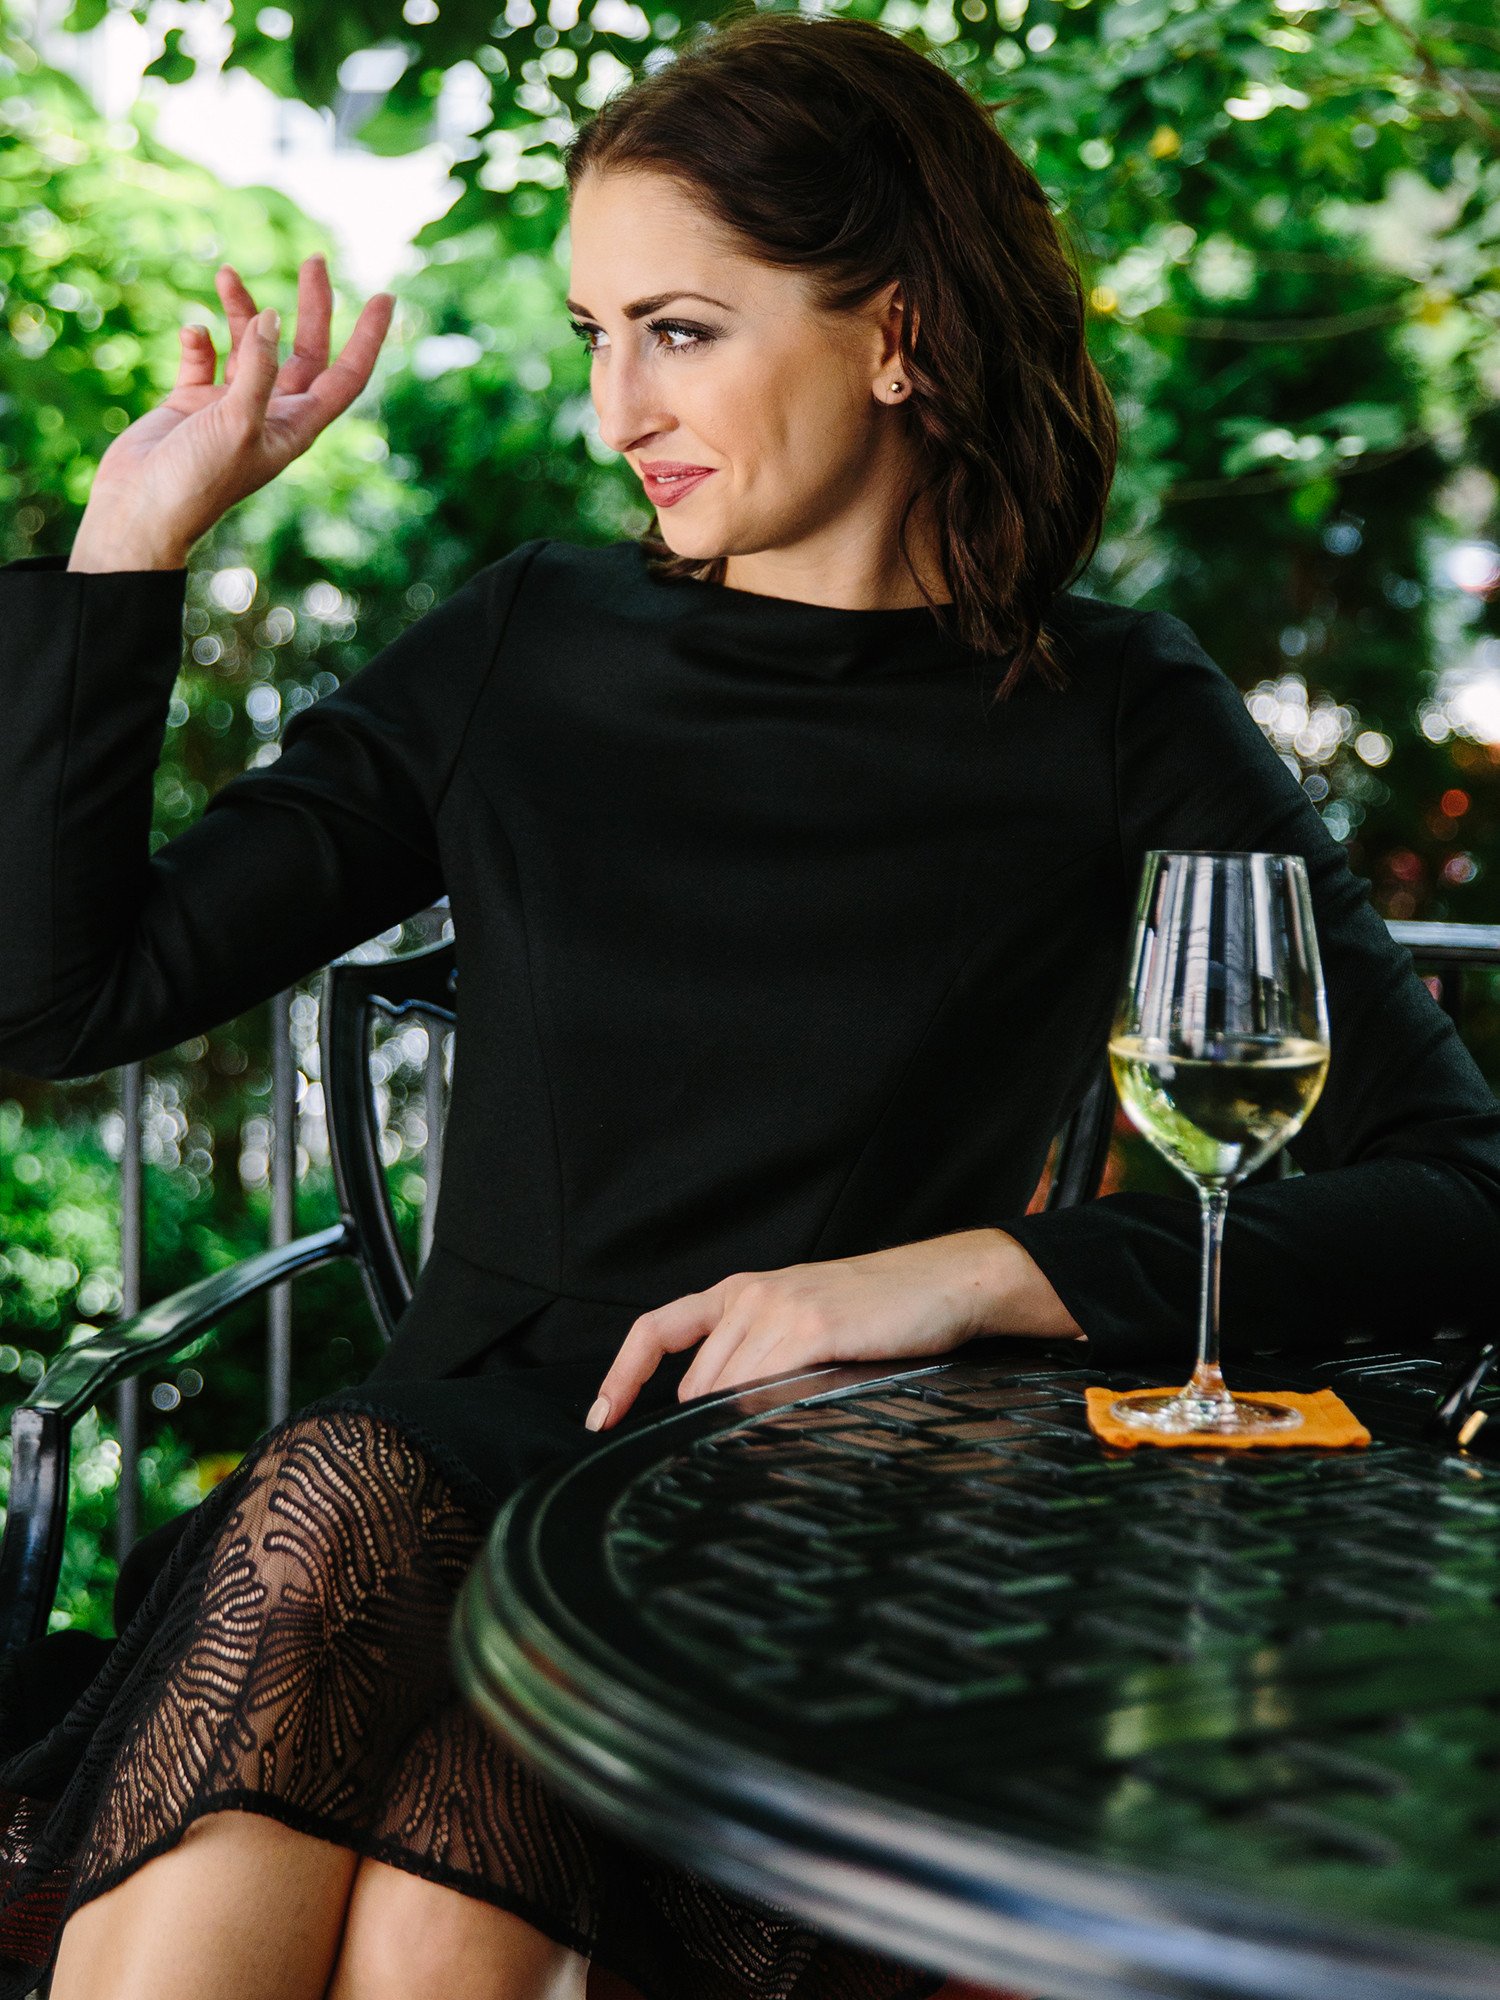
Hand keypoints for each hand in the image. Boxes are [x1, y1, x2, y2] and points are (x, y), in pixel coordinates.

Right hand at [69, 255, 394, 571]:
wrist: (140, 511)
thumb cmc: (197, 480)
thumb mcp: (236, 422)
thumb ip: (256, 369)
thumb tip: (272, 316)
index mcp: (297, 427)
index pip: (346, 376)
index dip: (368, 339)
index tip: (386, 296)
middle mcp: (270, 414)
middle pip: (304, 351)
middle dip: (311, 307)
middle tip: (315, 260)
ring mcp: (231, 407)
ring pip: (249, 347)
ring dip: (242, 311)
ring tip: (227, 273)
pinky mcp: (192, 403)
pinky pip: (203, 360)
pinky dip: (199, 341)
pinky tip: (192, 332)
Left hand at [583, 1228, 1083, 1430]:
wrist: (945, 1283)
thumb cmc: (882, 1314)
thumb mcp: (807, 1326)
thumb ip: (762, 1364)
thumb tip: (724, 1425)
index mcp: (742, 1293)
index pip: (656, 1331)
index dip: (621, 1378)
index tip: (599, 1420)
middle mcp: (750, 1297)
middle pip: (698, 1386)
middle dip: (713, 1424)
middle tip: (750, 1451)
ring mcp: (778, 1311)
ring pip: (727, 1394)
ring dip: (746, 1426)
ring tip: (799, 1430)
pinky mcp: (812, 1329)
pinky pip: (766, 1391)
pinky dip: (768, 1418)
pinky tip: (794, 1428)